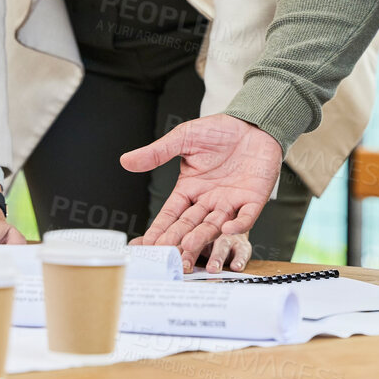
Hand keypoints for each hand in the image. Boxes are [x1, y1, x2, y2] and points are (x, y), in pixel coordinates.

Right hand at [120, 114, 281, 269]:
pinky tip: (227, 229)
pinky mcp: (252, 200)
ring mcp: (230, 202)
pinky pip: (245, 217)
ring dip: (202, 238)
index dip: (160, 229)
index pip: (171, 214)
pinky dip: (238, 225)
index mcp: (190, 188)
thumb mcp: (183, 138)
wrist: (252, 122)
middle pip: (190, 226)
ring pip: (213, 226)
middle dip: (178, 241)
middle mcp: (208, 200)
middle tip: (167, 256)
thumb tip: (126, 161)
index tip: (147, 245)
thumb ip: (157, 152)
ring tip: (189, 247)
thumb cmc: (219, 130)